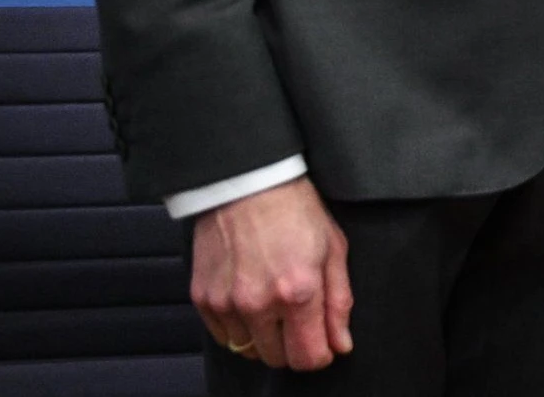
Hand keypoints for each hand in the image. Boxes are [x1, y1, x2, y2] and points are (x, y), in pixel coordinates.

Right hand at [191, 175, 351, 370]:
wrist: (248, 184)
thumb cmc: (296, 211)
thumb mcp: (333, 250)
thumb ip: (338, 303)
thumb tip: (340, 345)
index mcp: (298, 291)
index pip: (308, 357)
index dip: (320, 355)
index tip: (323, 344)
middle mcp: (258, 303)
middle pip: (277, 359)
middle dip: (293, 346)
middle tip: (299, 318)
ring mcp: (226, 303)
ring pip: (248, 351)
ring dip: (264, 337)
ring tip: (273, 303)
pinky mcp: (202, 298)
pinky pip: (224, 337)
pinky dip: (239, 328)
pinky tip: (250, 300)